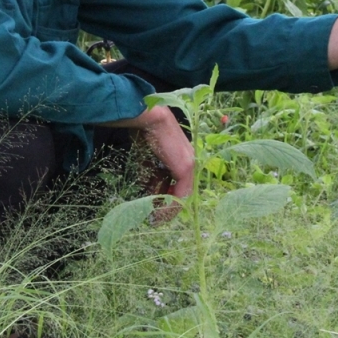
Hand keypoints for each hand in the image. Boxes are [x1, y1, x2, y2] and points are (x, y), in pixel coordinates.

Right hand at [102, 105, 193, 219]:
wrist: (151, 119)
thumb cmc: (147, 133)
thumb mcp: (150, 159)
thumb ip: (153, 175)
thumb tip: (151, 192)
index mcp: (183, 158)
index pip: (180, 184)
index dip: (169, 199)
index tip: (157, 208)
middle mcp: (190, 162)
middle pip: (183, 192)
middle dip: (169, 207)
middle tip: (156, 218)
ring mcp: (190, 166)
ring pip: (182, 196)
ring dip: (168, 209)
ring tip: (155, 218)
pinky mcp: (186, 169)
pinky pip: (181, 195)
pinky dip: (170, 205)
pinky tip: (159, 212)